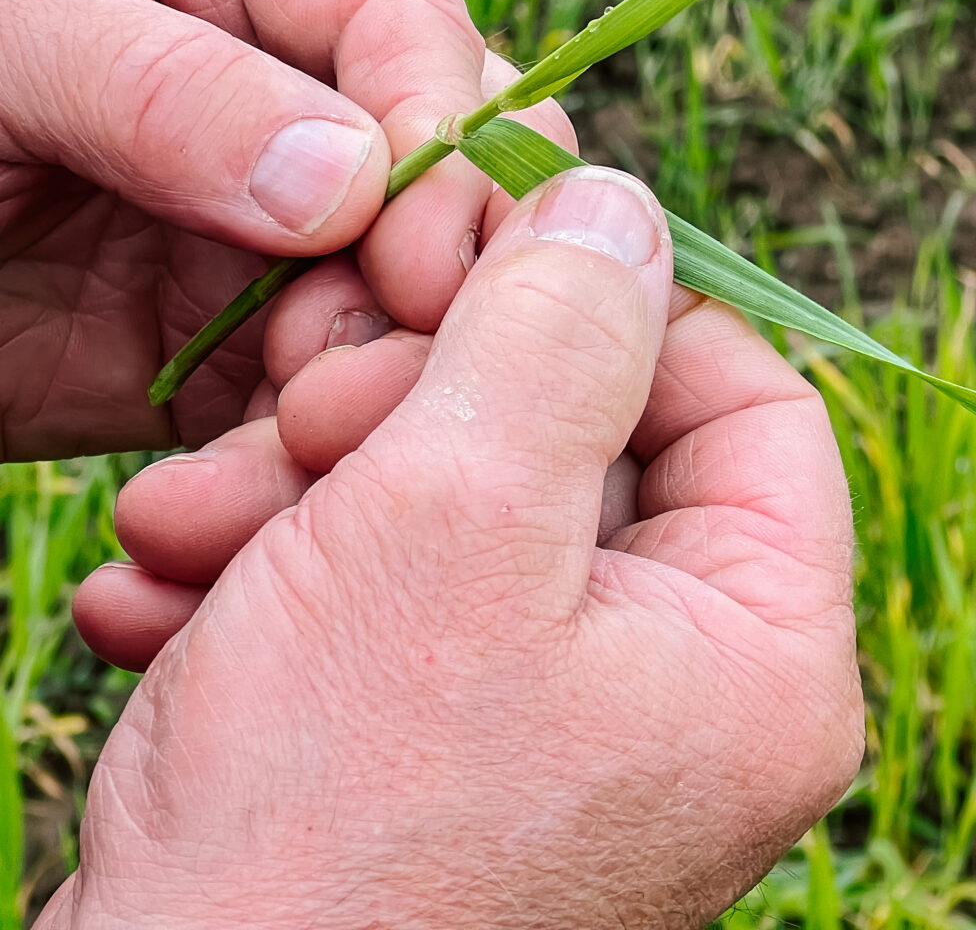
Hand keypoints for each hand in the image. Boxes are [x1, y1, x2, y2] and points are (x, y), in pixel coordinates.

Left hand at [0, 0, 536, 457]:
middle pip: (456, 162)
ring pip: (419, 294)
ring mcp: (277, 215)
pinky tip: (267, 486)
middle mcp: (293, 69)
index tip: (414, 246)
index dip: (439, 128)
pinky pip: (333, 397)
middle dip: (440, 265)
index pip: (404, 17)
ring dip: (391, 371)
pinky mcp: (236, 345)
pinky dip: (323, 451)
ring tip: (304, 434)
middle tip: (379, 355)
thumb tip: (357, 180)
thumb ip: (155, 84)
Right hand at [53, 166, 862, 926]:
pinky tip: (159, 595)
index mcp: (763, 662)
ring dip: (312, 491)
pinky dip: (280, 584)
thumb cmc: (326, 820)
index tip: (468, 265)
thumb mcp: (453, 521)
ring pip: (466, 524)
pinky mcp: (445, 773)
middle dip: (410, 410)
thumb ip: (557, 335)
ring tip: (180, 517)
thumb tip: (625, 208)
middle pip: (587, 455)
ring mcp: (568, 746)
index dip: (615, 308)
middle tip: (293, 408)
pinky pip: (395, 619)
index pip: (750, 403)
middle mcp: (690, 709)